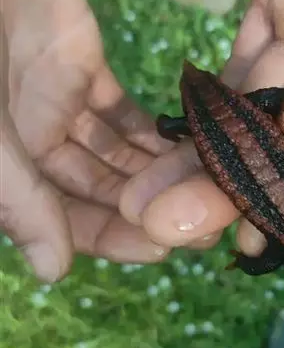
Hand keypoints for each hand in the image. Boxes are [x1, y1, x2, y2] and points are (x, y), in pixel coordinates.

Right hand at [0, 0, 172, 281]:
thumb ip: (19, 199)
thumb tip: (54, 272)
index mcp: (8, 168)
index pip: (65, 220)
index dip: (112, 238)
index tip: (163, 250)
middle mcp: (34, 146)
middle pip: (97, 191)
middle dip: (145, 207)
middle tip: (201, 224)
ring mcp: (61, 109)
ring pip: (115, 155)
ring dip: (154, 174)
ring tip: (200, 190)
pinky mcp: (85, 75)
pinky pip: (123, 116)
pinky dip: (150, 133)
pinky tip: (185, 150)